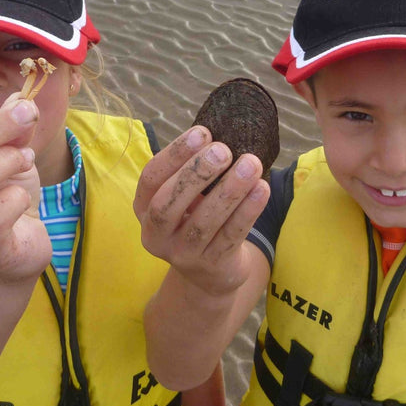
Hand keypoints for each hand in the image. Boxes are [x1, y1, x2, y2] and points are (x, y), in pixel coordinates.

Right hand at [134, 126, 269, 295]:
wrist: (210, 272)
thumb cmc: (196, 218)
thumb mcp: (186, 196)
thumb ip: (194, 170)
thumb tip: (222, 134)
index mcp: (144, 209)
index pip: (150, 178)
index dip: (175, 154)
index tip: (203, 132)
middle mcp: (155, 235)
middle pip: (168, 204)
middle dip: (196, 174)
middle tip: (224, 150)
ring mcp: (182, 255)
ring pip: (203, 222)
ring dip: (229, 190)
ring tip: (251, 164)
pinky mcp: (211, 266)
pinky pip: (230, 236)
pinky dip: (247, 211)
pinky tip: (262, 188)